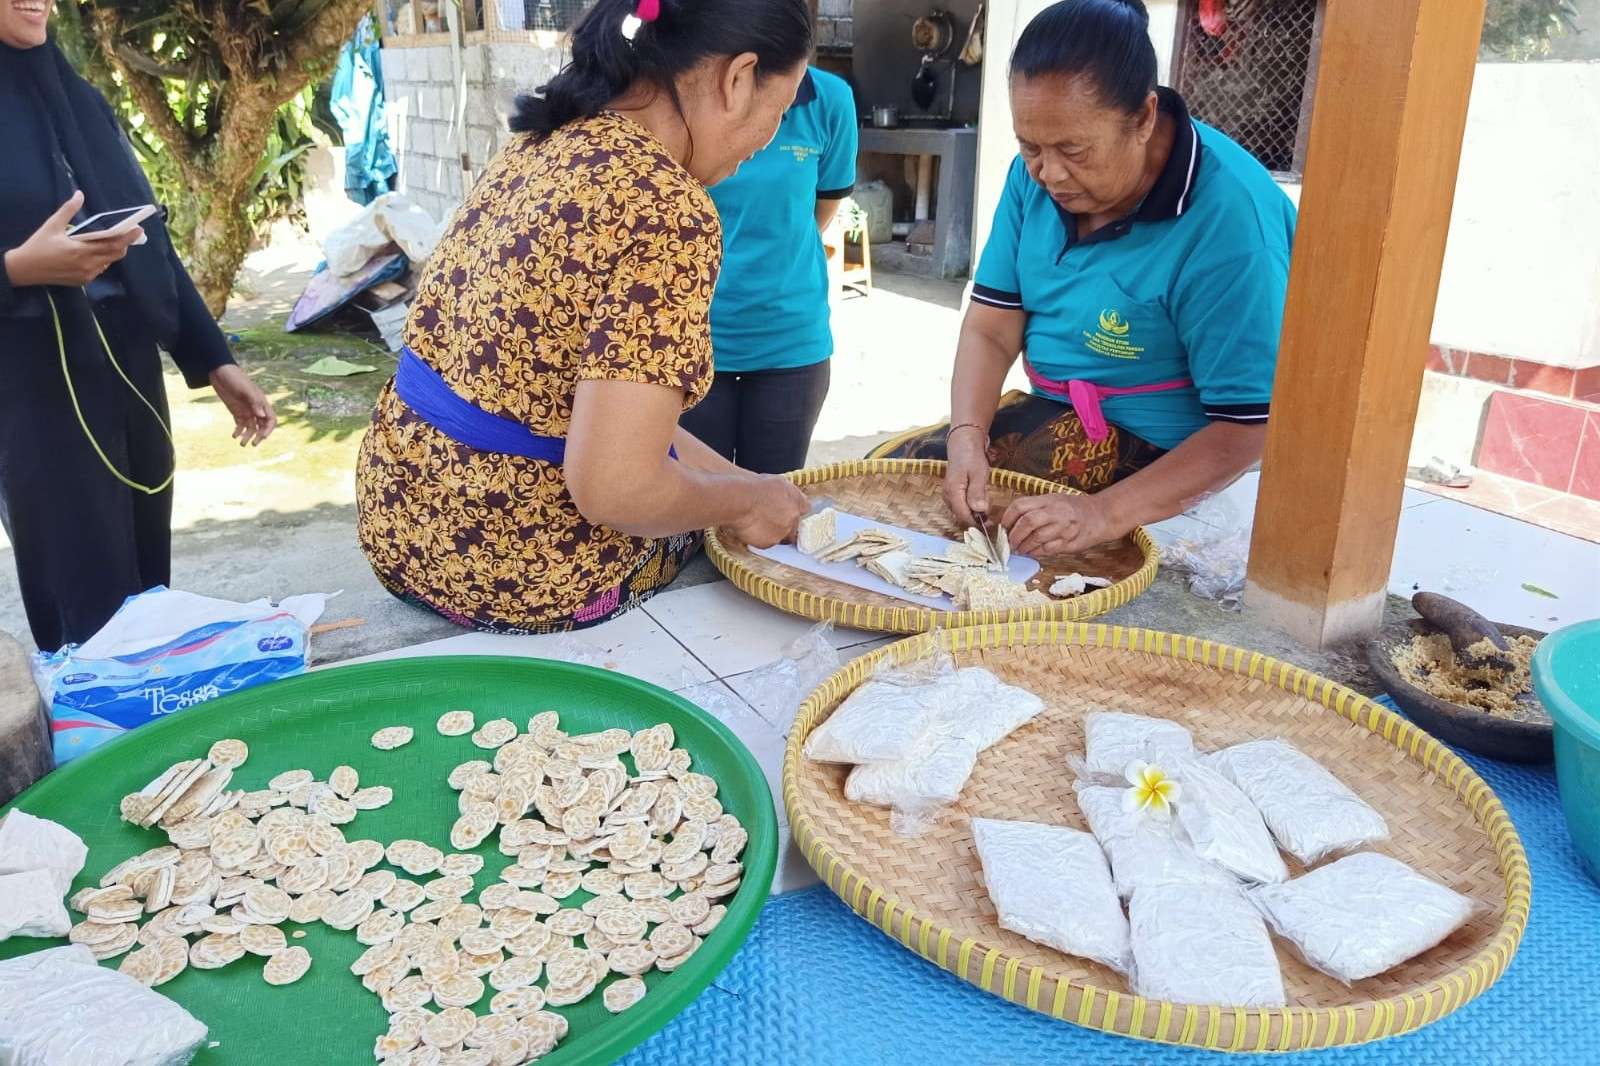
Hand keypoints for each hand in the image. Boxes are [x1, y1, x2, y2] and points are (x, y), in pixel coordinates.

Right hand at [2, 192, 142, 287]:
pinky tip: (100, 251)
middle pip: (115, 254)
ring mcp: (86, 275)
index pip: (112, 245)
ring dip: (113, 252)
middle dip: (125, 243)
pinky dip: (103, 259)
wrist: (25, 269)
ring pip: (108, 262)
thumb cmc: (38, 245)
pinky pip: (99, 269)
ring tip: (117, 240)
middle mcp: (87, 265)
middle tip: (133, 233)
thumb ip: (68, 210)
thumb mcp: (52, 225)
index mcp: (81, 251)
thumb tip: (79, 194)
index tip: (138, 229)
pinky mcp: (83, 281)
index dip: (127, 237)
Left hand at [209, 364, 276, 445]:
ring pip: (250, 427)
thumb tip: (261, 416)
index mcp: (261, 402)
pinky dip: (238, 431)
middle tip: (252, 444)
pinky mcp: (236, 411)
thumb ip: (254, 402)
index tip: (262, 437)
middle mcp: (255, 408)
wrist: (220, 372)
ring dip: (247, 436)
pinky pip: (240, 424)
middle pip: (262, 426)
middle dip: (259, 436)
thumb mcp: (245, 389)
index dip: (268, 429)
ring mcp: (246, 410)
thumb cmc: (235, 378)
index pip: (270, 419)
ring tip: (241, 443)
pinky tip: (234, 436)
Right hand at [731, 474, 808, 548]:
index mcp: (796, 498)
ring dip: (772, 531)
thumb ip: (783, 492)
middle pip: (794, 525)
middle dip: (783, 523)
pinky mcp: (770, 542)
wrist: (739, 500)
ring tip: (756, 522)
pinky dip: (760, 538)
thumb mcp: (773, 481)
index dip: (795, 510)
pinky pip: (767, 543)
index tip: (788, 511)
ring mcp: (783, 531)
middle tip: (769, 518)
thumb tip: (781, 494)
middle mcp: (793, 516)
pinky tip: (751, 528)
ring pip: (781, 535)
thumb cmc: (751, 486)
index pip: (805, 508)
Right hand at [943, 426, 991, 526]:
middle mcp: (947, 496)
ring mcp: (948, 495)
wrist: (963, 443)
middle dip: (977, 516)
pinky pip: (961, 505)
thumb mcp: (978, 473)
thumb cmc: (971, 456)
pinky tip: (978, 493)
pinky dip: (971, 504)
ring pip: (962, 512)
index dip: (977, 523)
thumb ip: (977, 493)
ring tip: (984, 493)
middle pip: (962, 516)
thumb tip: (979, 510)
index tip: (991, 522)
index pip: (964, 517)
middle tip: (988, 501)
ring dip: (975, 509)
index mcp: (953, 492)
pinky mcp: (951, 493)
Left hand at [1002, 493, 1120, 556]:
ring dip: (1024, 547)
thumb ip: (1034, 509)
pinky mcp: (1070, 542)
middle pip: (1028, 522)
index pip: (1020, 506)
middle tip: (1010, 543)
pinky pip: (1048, 550)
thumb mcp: (1053, 500)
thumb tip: (1009, 525)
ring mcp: (1064, 528)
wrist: (1101, 515)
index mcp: (1048, 500)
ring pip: (1037, 539)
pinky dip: (1037, 553)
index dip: (1007, 518)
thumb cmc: (1072, 509)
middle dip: (1015, 536)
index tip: (1003, 527)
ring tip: (1021, 549)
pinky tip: (1034, 552)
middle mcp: (1056, 512)